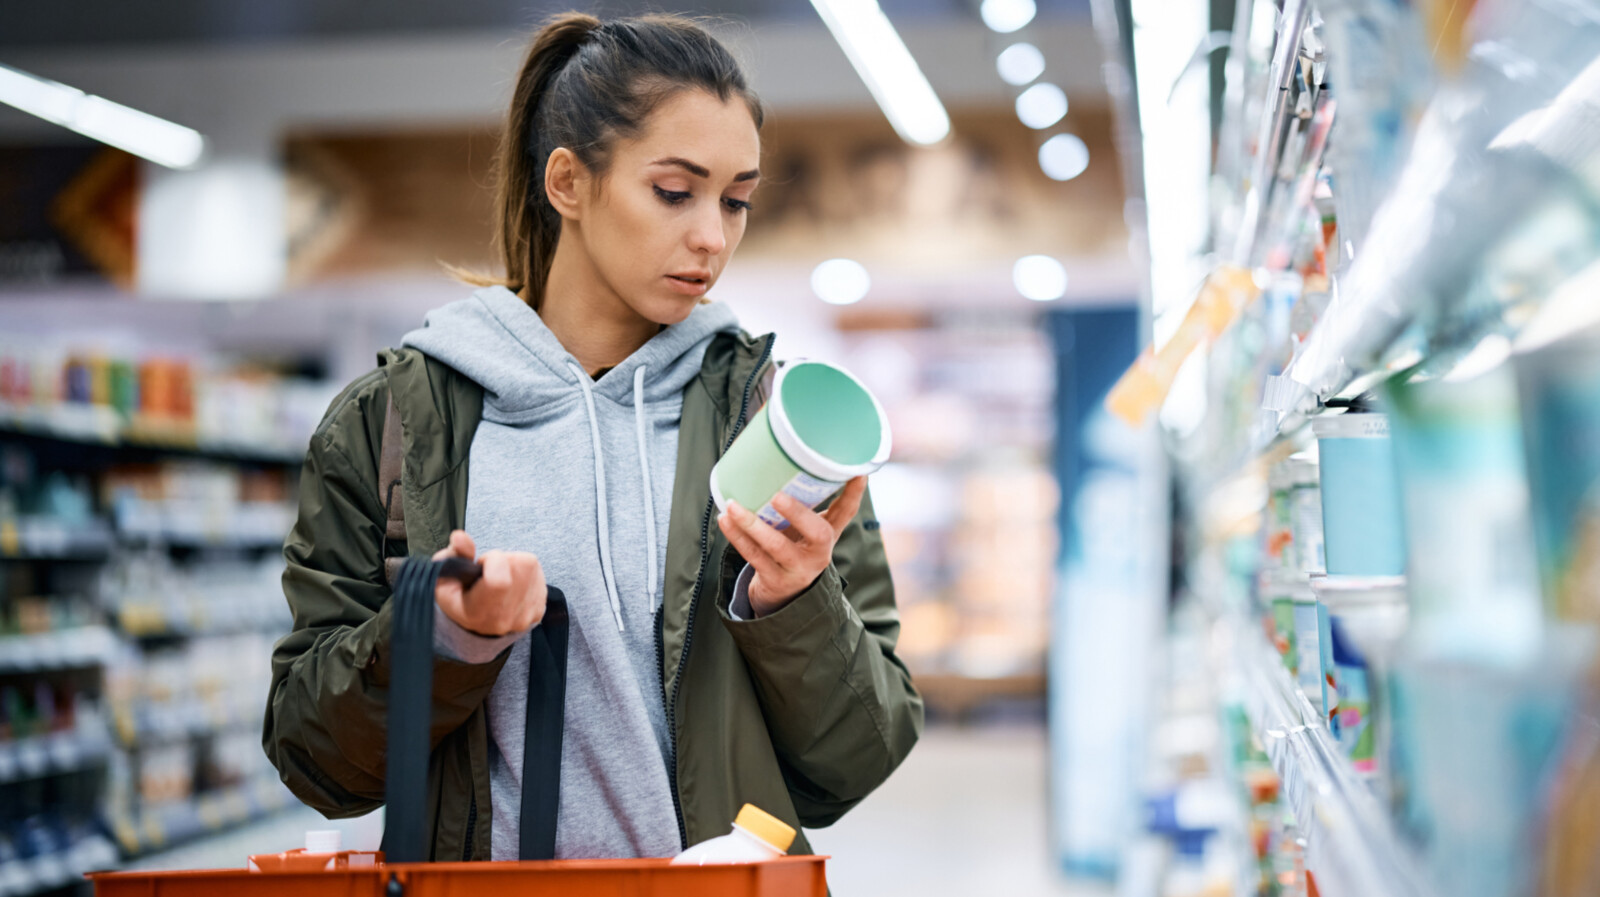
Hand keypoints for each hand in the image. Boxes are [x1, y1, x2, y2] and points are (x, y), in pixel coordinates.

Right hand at [432, 530, 546, 636]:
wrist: (477, 627)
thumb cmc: (459, 599)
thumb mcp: (445, 580)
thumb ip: (453, 555)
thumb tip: (460, 536)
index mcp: (479, 613)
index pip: (499, 580)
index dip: (493, 561)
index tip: (482, 564)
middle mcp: (505, 618)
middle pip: (519, 565)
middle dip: (503, 559)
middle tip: (490, 571)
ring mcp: (526, 615)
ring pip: (531, 565)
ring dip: (515, 563)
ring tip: (500, 575)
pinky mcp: (539, 609)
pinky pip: (539, 574)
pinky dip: (526, 573)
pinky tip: (511, 583)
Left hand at [716, 476, 866, 617]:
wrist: (783, 597)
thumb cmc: (792, 550)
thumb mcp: (804, 531)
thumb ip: (801, 504)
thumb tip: (777, 456)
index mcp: (827, 535)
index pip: (846, 512)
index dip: (854, 493)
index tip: (858, 473)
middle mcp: (819, 553)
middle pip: (818, 534)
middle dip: (798, 513)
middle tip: (778, 496)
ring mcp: (798, 569)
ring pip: (776, 546)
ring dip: (753, 525)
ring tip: (734, 506)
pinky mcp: (776, 580)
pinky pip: (754, 556)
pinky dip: (738, 536)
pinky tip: (726, 520)